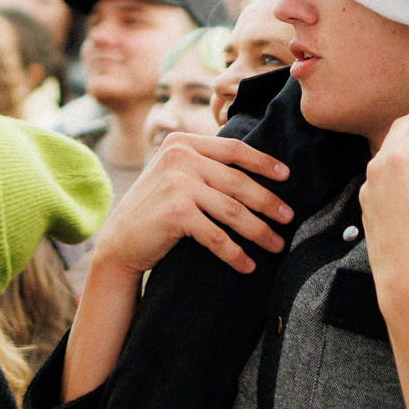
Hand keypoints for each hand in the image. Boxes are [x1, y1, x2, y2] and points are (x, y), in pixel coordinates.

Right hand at [89, 131, 292, 276]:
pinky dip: (235, 253)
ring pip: (232, 210)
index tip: (287, 175)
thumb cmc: (155, 210)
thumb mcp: (175, 175)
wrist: (119, 241)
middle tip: (289, 217)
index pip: (233, 148)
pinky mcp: (176, 213)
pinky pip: (216, 236)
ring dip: (259, 231)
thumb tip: (257, 172)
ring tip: (277, 244)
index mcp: (182, 143)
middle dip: (268, 201)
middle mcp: (179, 157)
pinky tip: (248, 265)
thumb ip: (204, 165)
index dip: (263, 162)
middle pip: (238, 181)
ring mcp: (177, 184)